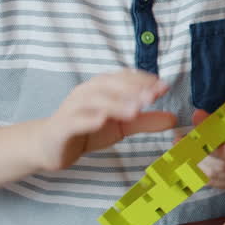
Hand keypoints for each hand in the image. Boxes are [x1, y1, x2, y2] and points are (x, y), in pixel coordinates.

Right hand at [39, 70, 175, 170]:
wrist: (50, 146)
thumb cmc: (88, 129)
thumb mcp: (121, 125)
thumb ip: (145, 121)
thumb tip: (174, 119)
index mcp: (101, 88)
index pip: (123, 77)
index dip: (143, 80)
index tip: (163, 87)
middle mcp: (86, 93)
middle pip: (110, 85)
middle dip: (133, 89)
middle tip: (153, 97)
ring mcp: (71, 109)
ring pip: (94, 100)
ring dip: (115, 103)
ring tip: (136, 110)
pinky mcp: (61, 127)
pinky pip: (74, 121)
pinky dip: (88, 119)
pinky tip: (102, 121)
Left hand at [182, 108, 224, 188]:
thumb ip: (216, 117)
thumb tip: (196, 115)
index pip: (223, 152)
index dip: (202, 145)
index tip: (185, 136)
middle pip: (214, 164)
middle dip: (194, 153)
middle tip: (177, 141)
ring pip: (210, 174)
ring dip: (191, 162)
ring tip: (178, 149)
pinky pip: (209, 181)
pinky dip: (195, 171)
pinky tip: (185, 160)